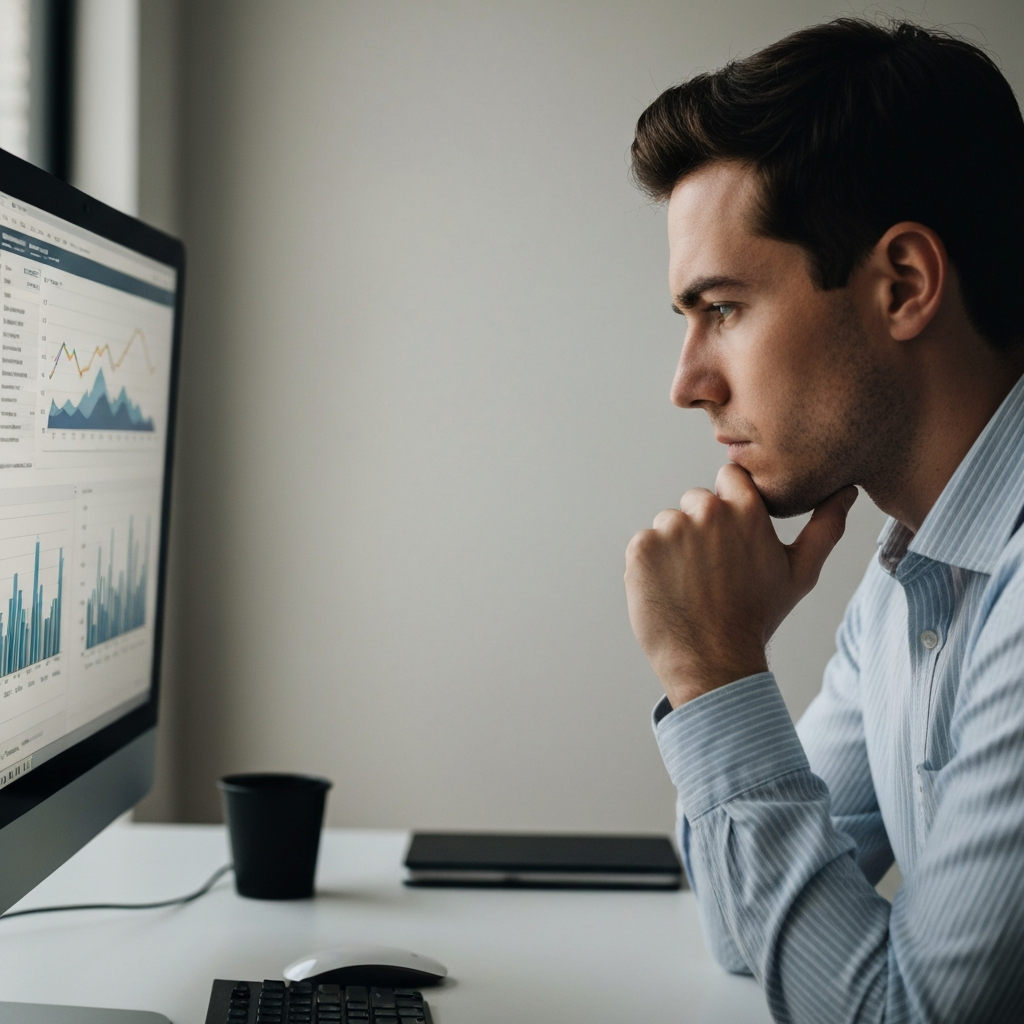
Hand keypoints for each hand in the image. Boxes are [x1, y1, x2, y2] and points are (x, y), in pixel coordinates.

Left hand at [625, 464, 856, 706]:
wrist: (713, 661)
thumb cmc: (759, 617)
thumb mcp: (800, 573)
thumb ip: (825, 527)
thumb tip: (847, 491)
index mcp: (746, 510)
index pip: (730, 477)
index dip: (731, 503)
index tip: (733, 534)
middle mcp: (707, 512)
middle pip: (698, 500)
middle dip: (703, 526)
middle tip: (714, 569)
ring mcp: (670, 529)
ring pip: (669, 523)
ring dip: (676, 546)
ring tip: (693, 583)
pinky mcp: (641, 549)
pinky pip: (644, 544)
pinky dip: (652, 564)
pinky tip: (670, 589)